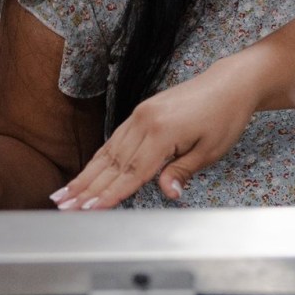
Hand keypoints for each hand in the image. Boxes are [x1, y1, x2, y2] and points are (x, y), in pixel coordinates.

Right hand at [52, 52, 264, 209]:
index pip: (132, 172)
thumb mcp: (211, 150)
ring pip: (108, 151)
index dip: (109, 195)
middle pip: (112, 163)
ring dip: (86, 175)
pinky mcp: (142, 111)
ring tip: (64, 194)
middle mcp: (145, 121)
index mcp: (163, 132)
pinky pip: (116, 139)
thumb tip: (167, 193)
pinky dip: (99, 157)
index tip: (88, 211)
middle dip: (86, 188)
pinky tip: (87, 172)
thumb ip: (182, 172)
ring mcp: (141, 114)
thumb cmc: (226, 116)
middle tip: (63, 207)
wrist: (231, 82)